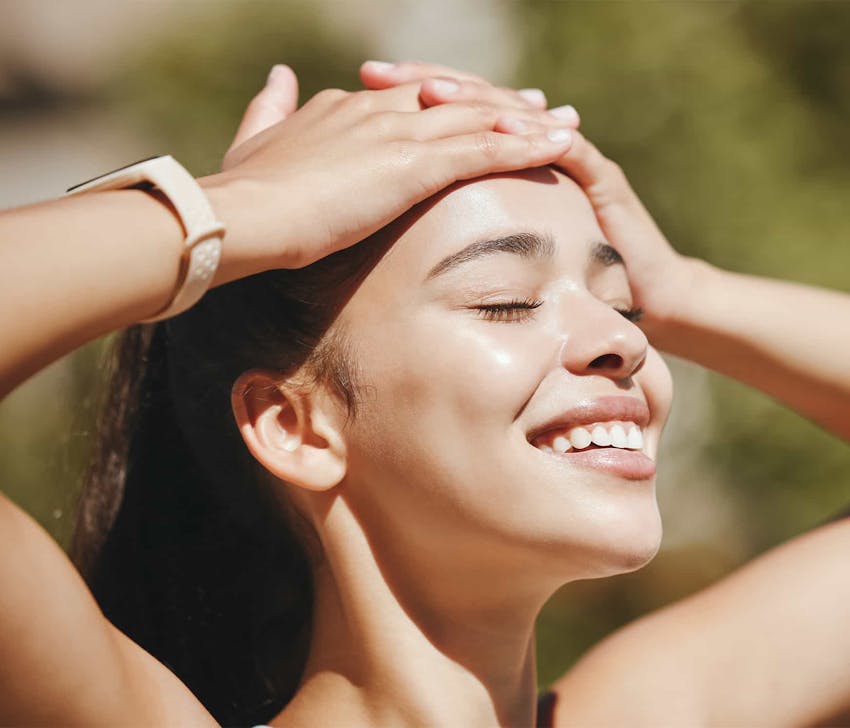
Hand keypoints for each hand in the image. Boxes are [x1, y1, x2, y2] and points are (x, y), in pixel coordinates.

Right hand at [201, 72, 576, 273]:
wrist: (242, 214)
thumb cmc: (243, 192)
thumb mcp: (254, 142)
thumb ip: (270, 108)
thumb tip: (279, 75)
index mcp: (347, 108)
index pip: (413, 98)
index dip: (453, 101)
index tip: (482, 107)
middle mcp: (378, 111)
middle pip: (456, 102)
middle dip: (503, 105)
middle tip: (545, 107)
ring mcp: (396, 135)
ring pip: (477, 121)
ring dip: (527, 123)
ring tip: (567, 124)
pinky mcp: (410, 166)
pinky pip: (480, 151)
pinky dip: (524, 147)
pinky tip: (558, 147)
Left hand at [359, 61, 685, 328]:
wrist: (642, 295)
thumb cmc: (560, 279)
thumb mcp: (493, 247)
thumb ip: (455, 229)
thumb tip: (392, 226)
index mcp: (500, 159)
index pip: (448, 115)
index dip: (403, 97)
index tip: (357, 87)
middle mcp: (531, 147)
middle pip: (474, 101)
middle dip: (424, 83)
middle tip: (376, 73)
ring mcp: (567, 157)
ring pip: (517, 117)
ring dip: (472, 101)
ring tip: (428, 91)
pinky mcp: (603, 182)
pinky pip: (570, 152)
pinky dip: (537, 139)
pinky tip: (505, 130)